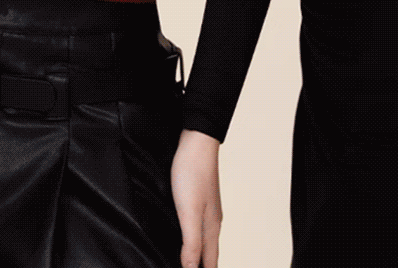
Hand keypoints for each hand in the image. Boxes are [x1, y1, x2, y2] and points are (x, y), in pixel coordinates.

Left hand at [171, 128, 221, 267]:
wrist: (196, 141)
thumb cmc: (192, 172)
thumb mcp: (189, 211)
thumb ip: (192, 242)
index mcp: (211, 228)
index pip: (211, 263)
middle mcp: (212, 222)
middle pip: (210, 255)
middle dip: (203, 267)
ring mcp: (207, 210)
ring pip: (205, 241)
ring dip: (199, 256)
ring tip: (192, 264)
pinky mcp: (199, 199)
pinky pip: (198, 227)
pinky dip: (193, 240)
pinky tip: (186, 237)